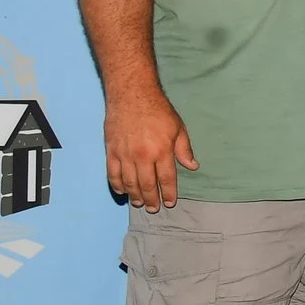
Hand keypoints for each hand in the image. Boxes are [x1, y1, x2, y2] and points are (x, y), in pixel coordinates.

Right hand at [104, 85, 195, 211]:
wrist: (132, 95)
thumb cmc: (158, 110)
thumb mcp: (178, 128)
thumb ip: (184, 150)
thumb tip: (193, 167)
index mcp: (161, 151)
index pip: (167, 179)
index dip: (169, 193)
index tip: (170, 203)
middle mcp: (142, 156)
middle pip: (147, 184)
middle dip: (152, 199)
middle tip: (154, 209)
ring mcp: (124, 154)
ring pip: (129, 182)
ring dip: (134, 195)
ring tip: (139, 204)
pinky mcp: (111, 150)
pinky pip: (112, 173)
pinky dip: (117, 185)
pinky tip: (122, 191)